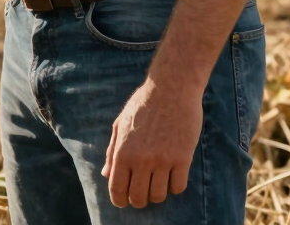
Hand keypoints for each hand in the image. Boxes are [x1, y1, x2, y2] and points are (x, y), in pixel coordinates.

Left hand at [101, 78, 202, 207]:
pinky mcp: (183, 159)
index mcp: (122, 150)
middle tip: (142, 190)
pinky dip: (174, 185)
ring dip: (157, 193)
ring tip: (157, 181)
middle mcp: (141, 159)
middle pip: (138, 198)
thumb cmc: (143, 104)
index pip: (117, 189)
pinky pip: (178, 187)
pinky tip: (172, 173)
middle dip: (139, 199)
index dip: (119, 200)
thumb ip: (111, 151)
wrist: (170, 88)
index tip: (123, 201)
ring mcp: (162, 160)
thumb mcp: (120, 124)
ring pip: (159, 196)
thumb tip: (106, 174)